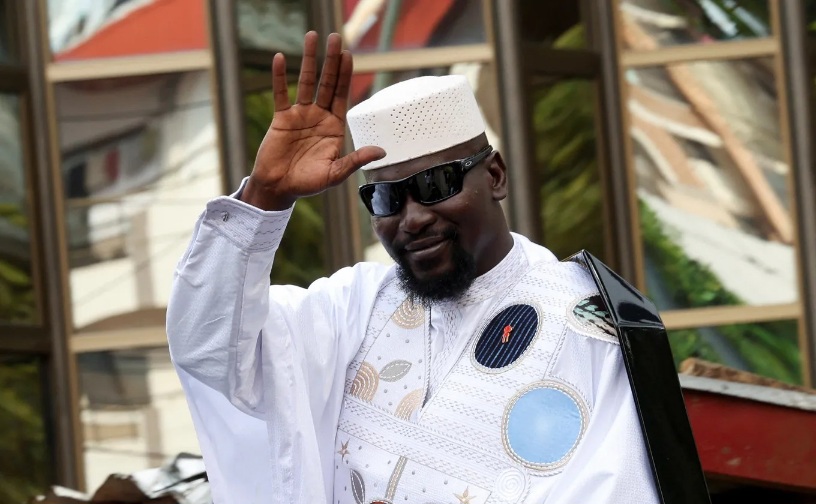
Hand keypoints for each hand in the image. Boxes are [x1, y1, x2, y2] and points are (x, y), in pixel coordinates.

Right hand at [240, 31, 385, 210]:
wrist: (280, 189)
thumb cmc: (308, 184)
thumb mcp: (335, 174)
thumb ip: (356, 160)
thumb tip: (382, 152)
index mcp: (334, 128)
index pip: (341, 96)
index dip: (345, 76)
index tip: (348, 55)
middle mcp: (318, 117)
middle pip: (327, 83)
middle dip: (331, 61)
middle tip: (335, 37)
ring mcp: (300, 116)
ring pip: (305, 82)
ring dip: (309, 60)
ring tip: (312, 37)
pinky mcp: (281, 119)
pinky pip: (280, 94)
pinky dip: (279, 77)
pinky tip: (280, 59)